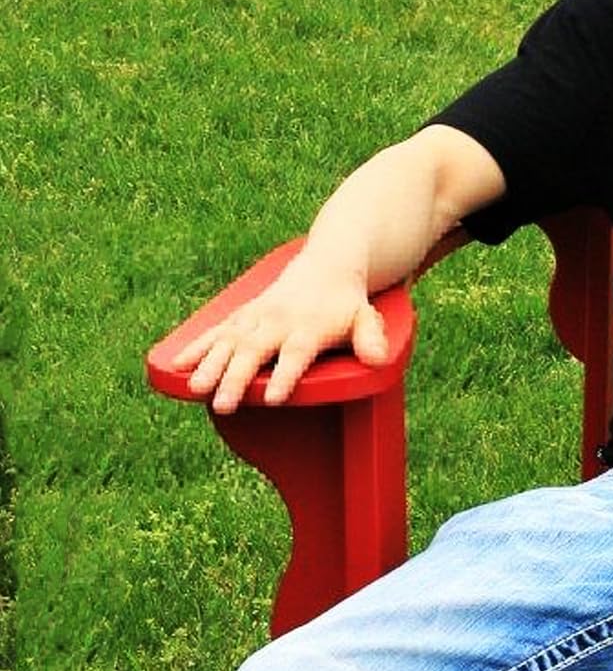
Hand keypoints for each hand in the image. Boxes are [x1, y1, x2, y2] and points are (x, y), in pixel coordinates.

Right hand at [172, 263, 387, 413]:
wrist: (326, 264)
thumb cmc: (347, 304)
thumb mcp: (367, 317)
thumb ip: (371, 337)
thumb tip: (378, 359)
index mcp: (309, 327)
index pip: (296, 354)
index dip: (285, 376)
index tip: (272, 398)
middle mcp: (278, 322)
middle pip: (255, 351)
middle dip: (236, 378)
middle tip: (223, 405)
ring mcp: (256, 317)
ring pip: (228, 342)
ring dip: (210, 365)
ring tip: (195, 390)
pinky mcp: (241, 315)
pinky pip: (215, 331)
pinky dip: (196, 348)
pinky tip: (176, 366)